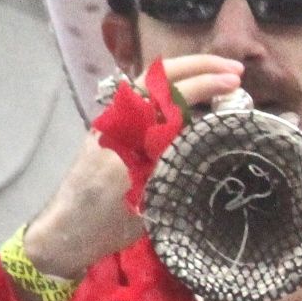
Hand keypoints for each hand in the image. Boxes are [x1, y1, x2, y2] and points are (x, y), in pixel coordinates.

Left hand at [23, 57, 244, 279]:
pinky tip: (197, 105)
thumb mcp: (146, 195)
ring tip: (221, 80)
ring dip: (188, 78)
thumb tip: (210, 137)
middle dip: (199, 67)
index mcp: (127, 129)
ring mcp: (117, 126)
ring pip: (154, 87)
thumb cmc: (104, 219)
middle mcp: (120, 119)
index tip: (235, 83)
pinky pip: (149, 105)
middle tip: (236, 70)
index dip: (205, 83)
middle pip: (160, 77)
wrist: (65, 233)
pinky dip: (176, 95)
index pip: (170, 92)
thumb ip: (173, 164)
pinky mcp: (116, 137)